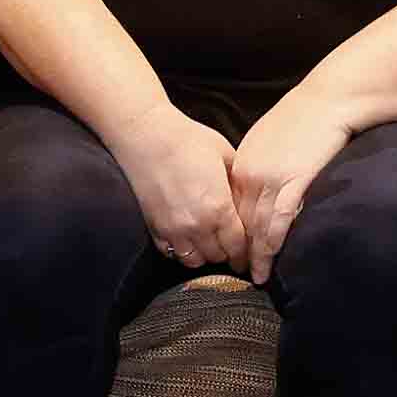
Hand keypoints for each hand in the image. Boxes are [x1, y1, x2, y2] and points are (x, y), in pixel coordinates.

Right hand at [112, 112, 248, 271]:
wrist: (147, 135)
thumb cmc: (188, 140)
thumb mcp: (226, 156)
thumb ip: (239, 185)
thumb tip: (249, 201)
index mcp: (219, 208)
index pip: (238, 246)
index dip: (245, 252)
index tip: (248, 253)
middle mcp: (197, 225)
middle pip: (218, 257)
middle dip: (227, 253)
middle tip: (230, 245)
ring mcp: (173, 229)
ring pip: (194, 261)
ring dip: (204, 254)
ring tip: (208, 243)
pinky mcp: (154, 228)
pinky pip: (171, 253)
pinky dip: (181, 250)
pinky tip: (187, 238)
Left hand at [226, 97, 355, 281]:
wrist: (329, 100)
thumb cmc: (305, 117)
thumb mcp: (268, 139)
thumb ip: (258, 164)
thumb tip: (259, 187)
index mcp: (241, 163)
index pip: (231, 207)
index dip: (231, 232)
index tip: (231, 250)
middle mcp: (249, 173)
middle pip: (239, 220)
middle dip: (238, 249)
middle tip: (238, 272)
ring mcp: (269, 179)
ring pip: (255, 226)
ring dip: (255, 256)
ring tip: (255, 276)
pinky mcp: (293, 182)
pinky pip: (278, 222)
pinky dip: (271, 247)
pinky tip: (269, 263)